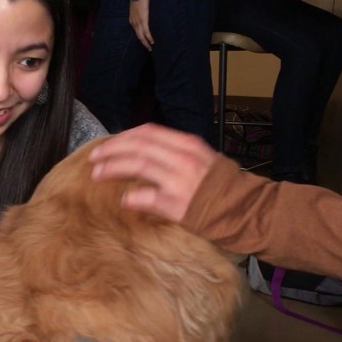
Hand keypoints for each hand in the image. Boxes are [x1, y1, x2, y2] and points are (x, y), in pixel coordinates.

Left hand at [89, 123, 219, 222]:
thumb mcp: (202, 158)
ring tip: (97, 173)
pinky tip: (123, 199)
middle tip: (94, 158)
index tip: (108, 144)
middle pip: (138, 146)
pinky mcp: (177, 205)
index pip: (148, 132)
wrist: (247, 210)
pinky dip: (131, 197)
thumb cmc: (224, 186)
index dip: (123, 137)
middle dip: (111, 150)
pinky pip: (146, 198)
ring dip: (113, 168)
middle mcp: (182, 158)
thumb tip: (144, 153)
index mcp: (188, 144)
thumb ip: (175, 153)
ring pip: (138, 166)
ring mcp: (179, 180)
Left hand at [128, 0, 152, 50]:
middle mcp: (134, 23)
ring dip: (146, 43)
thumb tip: (144, 13)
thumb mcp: (138, 7)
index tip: (144, 42)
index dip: (141, 38)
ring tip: (150, 48)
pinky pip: (146, 32)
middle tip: (148, 49)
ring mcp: (138, 22)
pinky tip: (152, 42)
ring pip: (141, 36)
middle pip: (138, 36)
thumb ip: (140, 12)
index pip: (137, 32)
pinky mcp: (143, 21)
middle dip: (143, 43)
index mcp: (132, 20)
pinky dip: (149, 38)